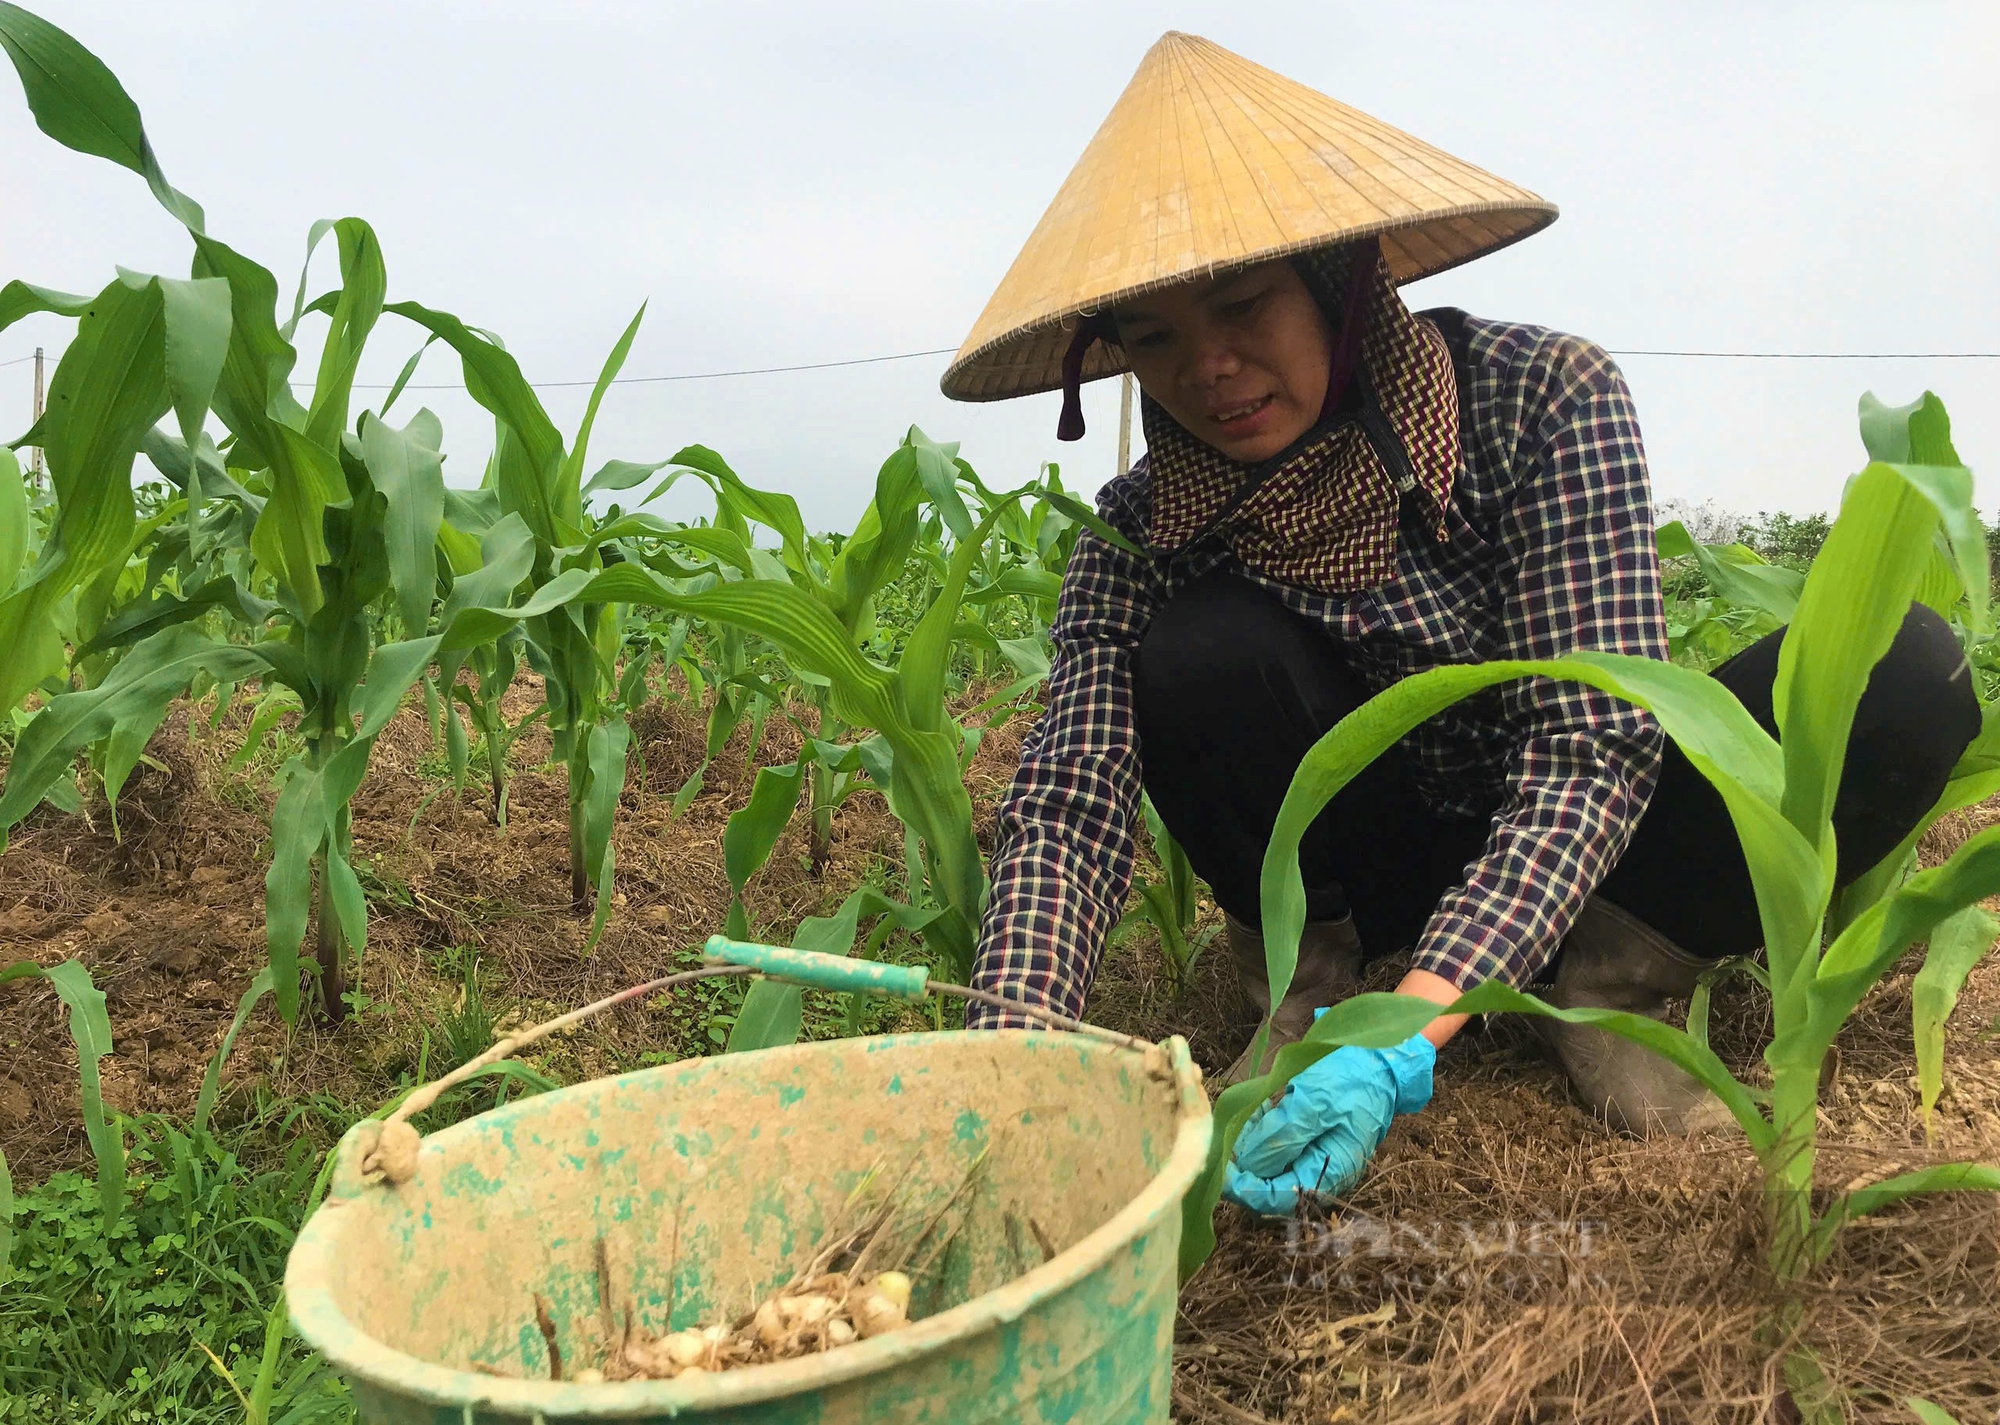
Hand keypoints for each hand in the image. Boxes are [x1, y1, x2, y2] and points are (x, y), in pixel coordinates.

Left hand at [1221, 1028, 1435, 1216]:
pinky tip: (1257, 1109)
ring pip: (1267, 1163)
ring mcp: (1312, 1156)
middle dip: (1243, 1162)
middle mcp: (1318, 1172)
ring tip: (1244, 1117)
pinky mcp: (1307, 1139)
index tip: (1219, 1170)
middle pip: (1268, 1183)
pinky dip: (1261, 1129)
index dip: (1244, 1189)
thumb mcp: (1314, 1104)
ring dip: (1250, 1143)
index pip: (1277, 1198)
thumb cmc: (1350, 1080)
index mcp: (1327, 1174)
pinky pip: (1276, 1144)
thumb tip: (1249, 1166)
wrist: (1379, 1059)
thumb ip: (1283, 1137)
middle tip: (1225, 1136)